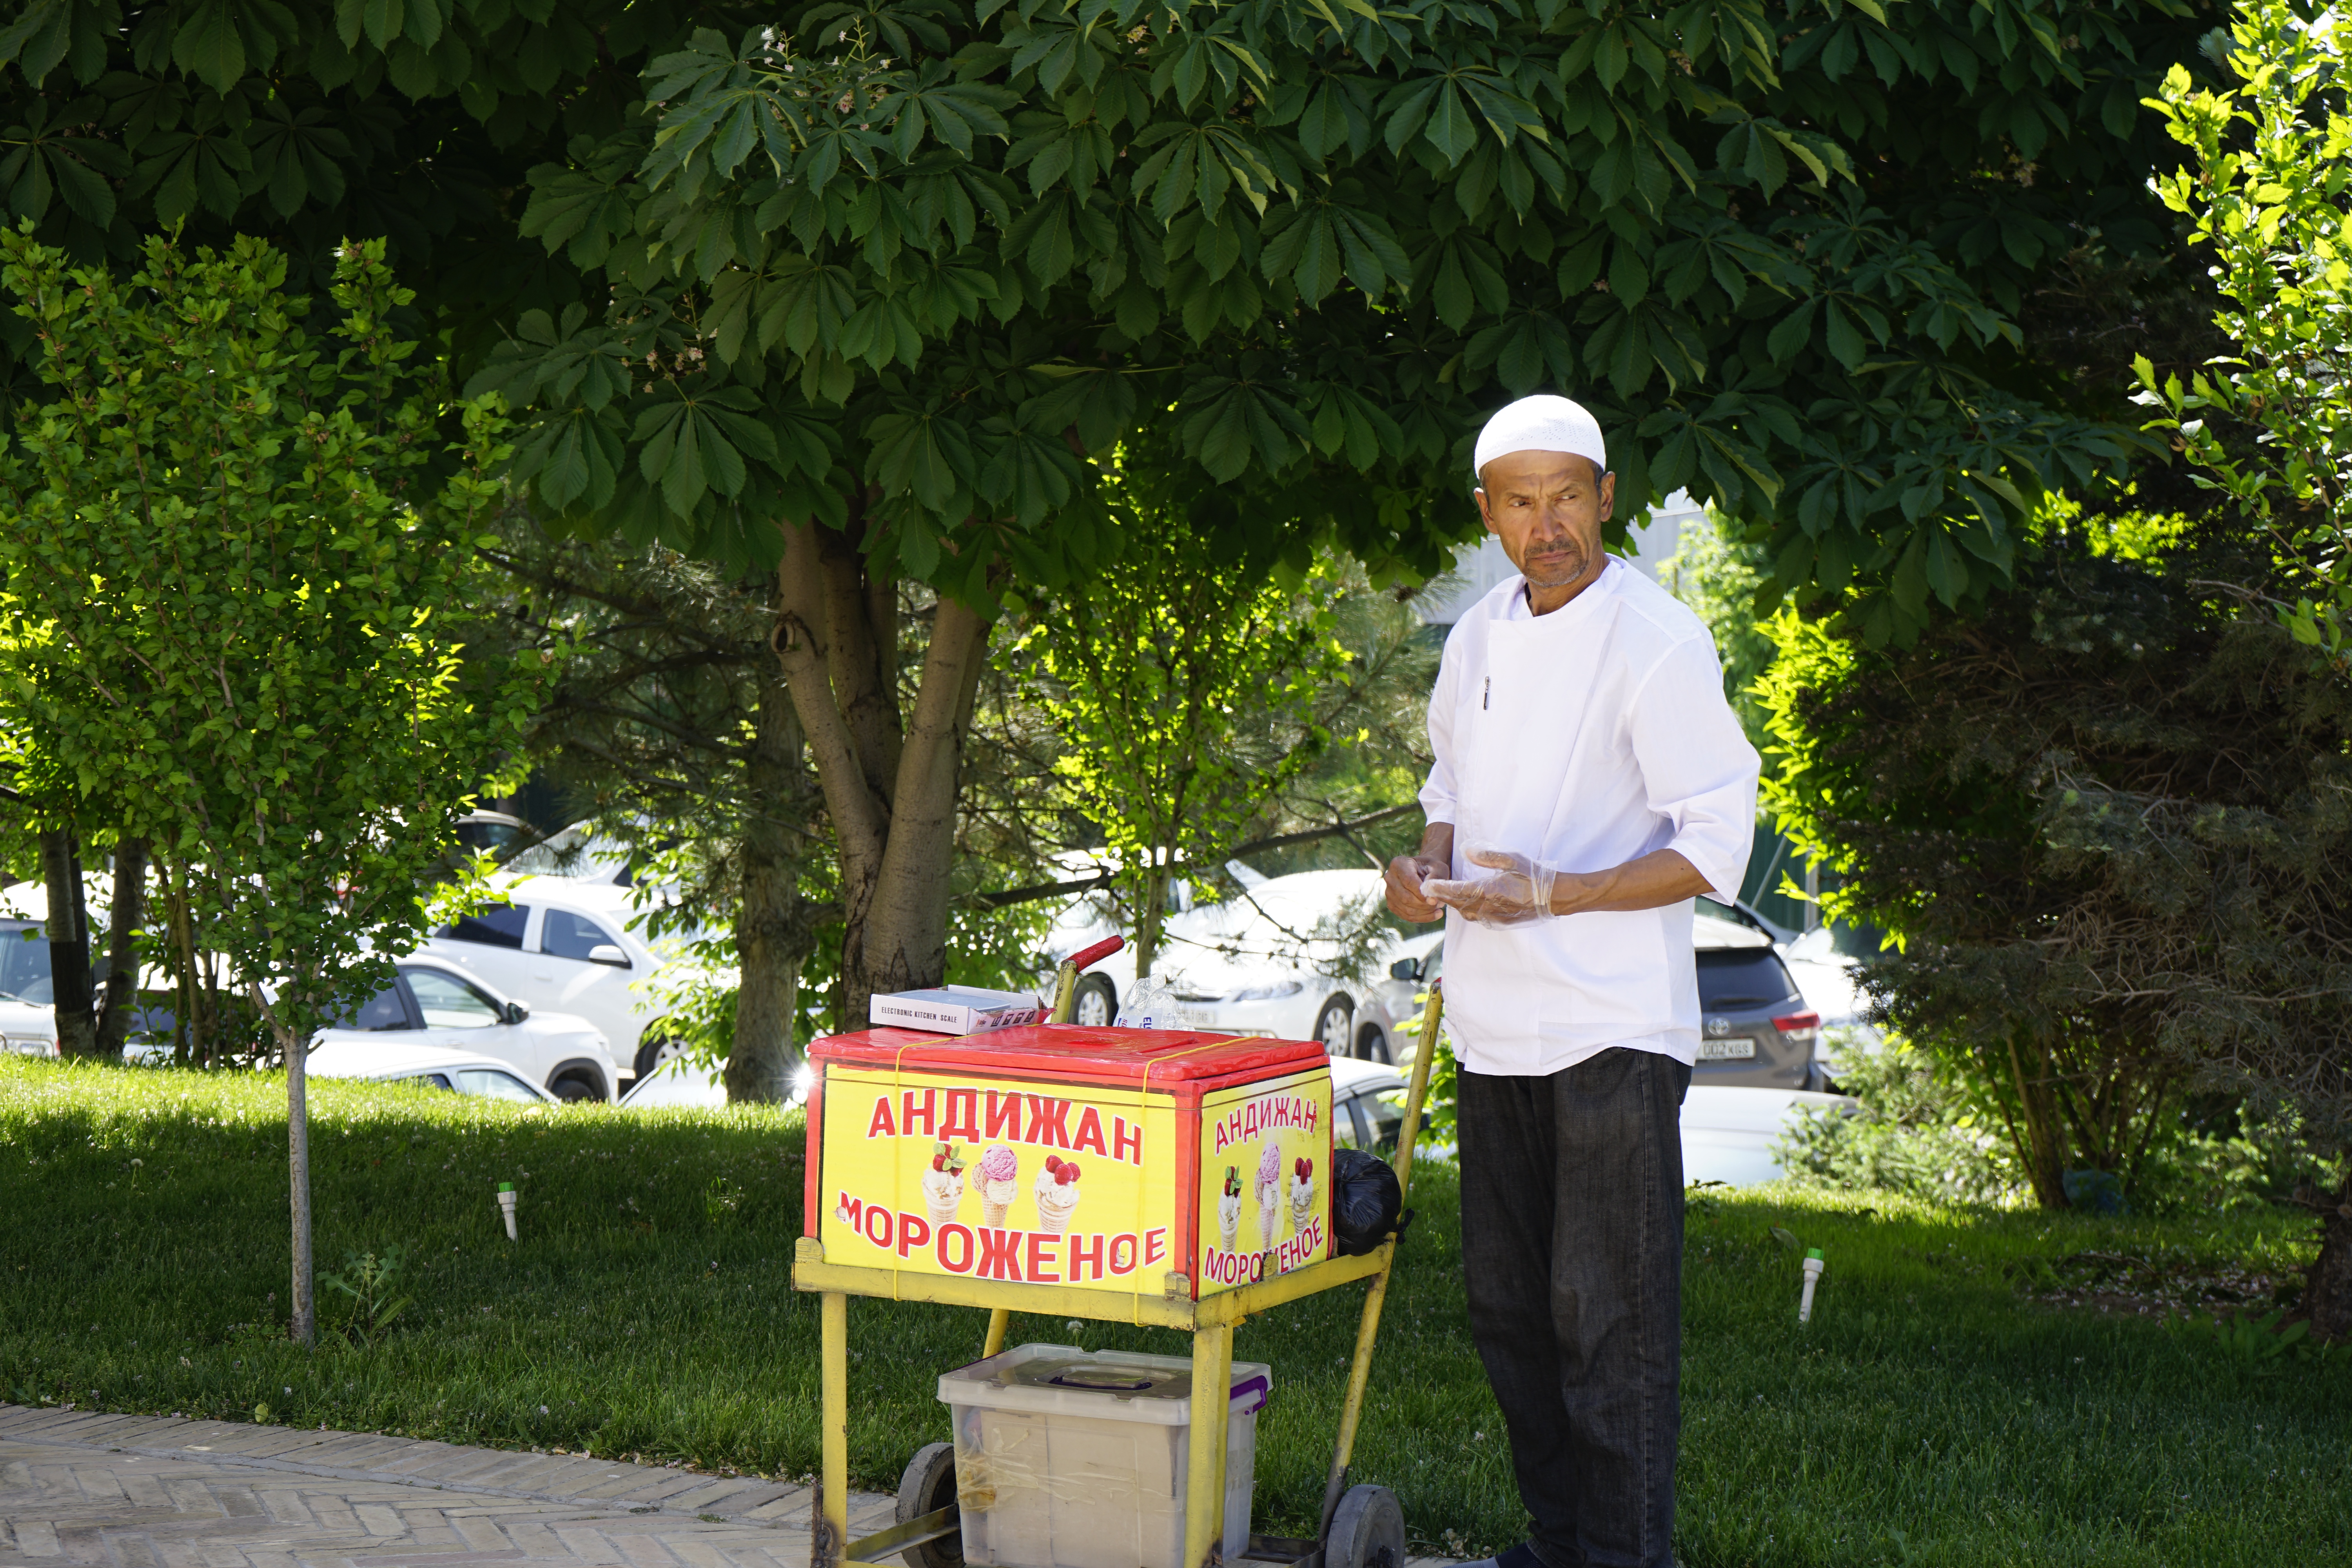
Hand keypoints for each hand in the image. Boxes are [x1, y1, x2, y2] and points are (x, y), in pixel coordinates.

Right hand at [1384, 854, 1447, 922]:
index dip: (1421, 894)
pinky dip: (1422, 918)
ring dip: (1425, 912)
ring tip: (1438, 907)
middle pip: (1405, 897)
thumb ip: (1436, 877)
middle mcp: (1389, 878)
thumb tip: (1431, 896)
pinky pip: (1406, 916)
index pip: (1408, 881)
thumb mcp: (1438, 867)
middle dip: (1424, 905)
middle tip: (1440, 904)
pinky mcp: (1391, 904)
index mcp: (1398, 864)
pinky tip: (1434, 914)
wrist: (1424, 872)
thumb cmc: (1431, 868)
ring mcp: (1388, 892)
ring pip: (1406, 909)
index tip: (1435, 901)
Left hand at [1425, 847, 1556, 925]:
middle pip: (1457, 904)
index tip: (1427, 885)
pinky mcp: (1500, 923)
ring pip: (1466, 913)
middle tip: (1431, 889)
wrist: (1553, 897)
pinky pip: (1477, 918)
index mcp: (1488, 891)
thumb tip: (1466, 852)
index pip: (1456, 891)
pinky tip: (1467, 904)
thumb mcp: (1511, 860)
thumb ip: (1487, 857)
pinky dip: (1468, 911)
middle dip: (1444, 897)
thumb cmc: (1533, 875)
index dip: (1440, 888)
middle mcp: (1488, 908)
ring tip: (1446, 895)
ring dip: (1455, 904)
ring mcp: (1494, 918)